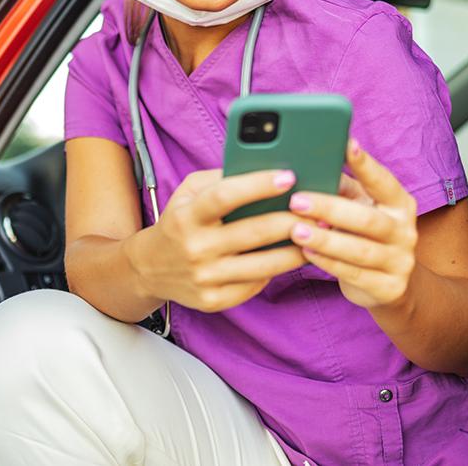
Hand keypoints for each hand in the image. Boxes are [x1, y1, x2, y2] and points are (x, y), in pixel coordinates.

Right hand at [126, 168, 306, 312]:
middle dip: (291, 220)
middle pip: (253, 232)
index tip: (288, 176)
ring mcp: (205, 278)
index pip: (225, 196)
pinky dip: (277, 270)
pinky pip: (255, 285)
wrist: (149, 268)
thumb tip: (264, 167)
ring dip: (296, 249)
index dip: (258, 185)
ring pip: (263, 265)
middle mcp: (195, 248)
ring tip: (318, 235)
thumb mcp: (189, 192)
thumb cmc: (179, 221)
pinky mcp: (214, 301)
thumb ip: (221, 178)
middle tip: (318, 210)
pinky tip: (293, 257)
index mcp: (187, 216)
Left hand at [286, 140, 417, 309]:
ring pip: (360, 250)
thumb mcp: (360, 207)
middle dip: (330, 208)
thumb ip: (342, 188)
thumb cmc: (365, 234)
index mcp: (400, 204)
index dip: (366, 164)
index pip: (384, 182)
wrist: (391, 285)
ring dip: (325, 239)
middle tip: (297, 201)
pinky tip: (306, 252)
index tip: (347, 144)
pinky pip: (354, 274)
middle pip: (367, 219)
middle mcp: (406, 231)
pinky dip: (328, 262)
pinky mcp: (389, 288)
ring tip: (295, 230)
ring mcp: (401, 262)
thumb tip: (313, 166)